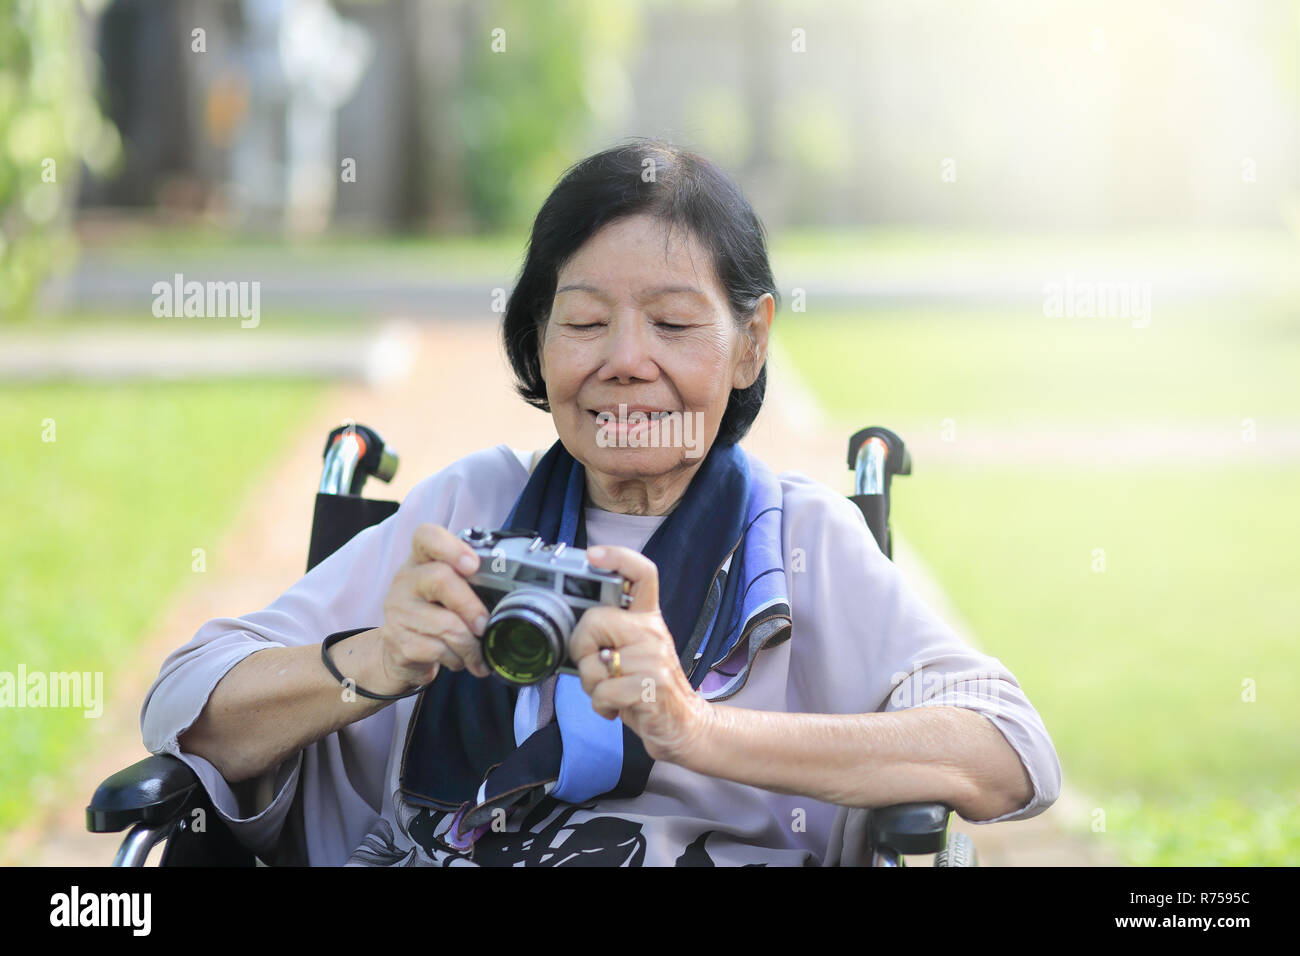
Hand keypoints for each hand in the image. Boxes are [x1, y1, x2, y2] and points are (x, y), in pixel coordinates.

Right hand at [374, 523, 491, 692]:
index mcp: (421, 560)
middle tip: (485, 625)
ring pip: (444, 624)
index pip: (426, 536)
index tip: (473, 565)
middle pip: (440, 579)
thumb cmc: (435, 615)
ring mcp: (398, 610)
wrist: (399, 652)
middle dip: (471, 606)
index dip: (451, 547)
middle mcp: (405, 580)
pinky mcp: (397, 640)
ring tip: (477, 653)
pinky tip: (457, 660)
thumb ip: (473, 584)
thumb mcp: (450, 593)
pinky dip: (456, 659)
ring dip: (469, 645)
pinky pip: (437, 650)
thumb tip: (515, 597)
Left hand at [569, 545, 713, 763]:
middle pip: (595, 620)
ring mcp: (655, 658)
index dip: (617, 558)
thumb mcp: (632, 655)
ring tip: (613, 692)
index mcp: (647, 620)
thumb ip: (610, 637)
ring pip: (595, 664)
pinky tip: (617, 708)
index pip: (641, 574)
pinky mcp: (653, 685)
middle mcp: (653, 632)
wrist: (684, 726)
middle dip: (581, 650)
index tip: (593, 555)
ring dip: (593, 687)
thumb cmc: (647, 690)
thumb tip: (574, 630)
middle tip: (596, 668)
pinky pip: (604, 691)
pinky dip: (602, 706)